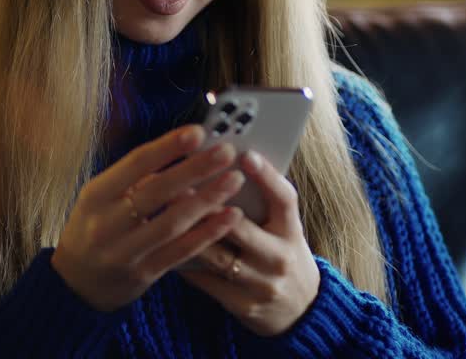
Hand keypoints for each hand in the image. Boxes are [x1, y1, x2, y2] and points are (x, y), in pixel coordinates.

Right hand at [51, 125, 245, 310]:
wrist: (76, 284)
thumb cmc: (95, 227)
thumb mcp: (101, 198)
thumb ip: (133, 178)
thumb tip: (180, 149)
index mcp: (96, 195)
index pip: (135, 164)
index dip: (168, 146)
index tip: (198, 132)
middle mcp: (107, 223)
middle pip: (157, 192)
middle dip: (195, 169)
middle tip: (226, 152)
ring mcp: (125, 252)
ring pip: (172, 223)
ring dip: (208, 200)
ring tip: (234, 179)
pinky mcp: (144, 274)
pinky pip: (181, 252)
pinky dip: (207, 233)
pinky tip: (230, 217)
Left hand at [177, 151, 320, 336]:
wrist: (299, 310)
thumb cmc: (281, 255)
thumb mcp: (284, 229)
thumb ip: (263, 203)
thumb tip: (226, 167)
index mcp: (291, 231)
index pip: (284, 199)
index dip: (266, 176)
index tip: (245, 155)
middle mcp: (280, 258)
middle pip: (240, 227)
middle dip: (209, 205)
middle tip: (182, 183)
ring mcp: (262, 284)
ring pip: (218, 256)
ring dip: (189, 234)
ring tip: (165, 213)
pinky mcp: (242, 305)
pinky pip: (207, 281)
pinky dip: (185, 263)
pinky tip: (165, 247)